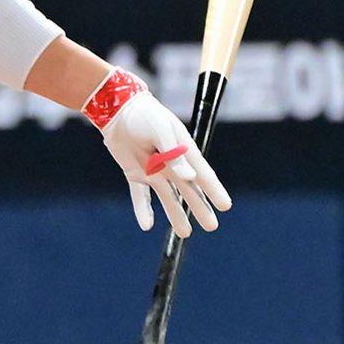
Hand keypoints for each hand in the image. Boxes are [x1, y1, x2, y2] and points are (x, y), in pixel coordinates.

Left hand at [83, 69, 230, 237]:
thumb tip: (189, 178)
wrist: (118, 110)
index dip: (214, 190)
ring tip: (185, 233)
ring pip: (168, 198)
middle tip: (212, 226)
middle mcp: (171, 164)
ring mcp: (153, 171)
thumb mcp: (161, 130)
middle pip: (189, 190)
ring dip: (176, 214)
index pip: (203, 175)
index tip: (225, 206)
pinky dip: (143, 210)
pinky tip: (147, 225)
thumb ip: (173, 154)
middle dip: (200, 208)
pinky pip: (140, 196)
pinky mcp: (135, 174)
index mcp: (183, 151)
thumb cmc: (145, 115)